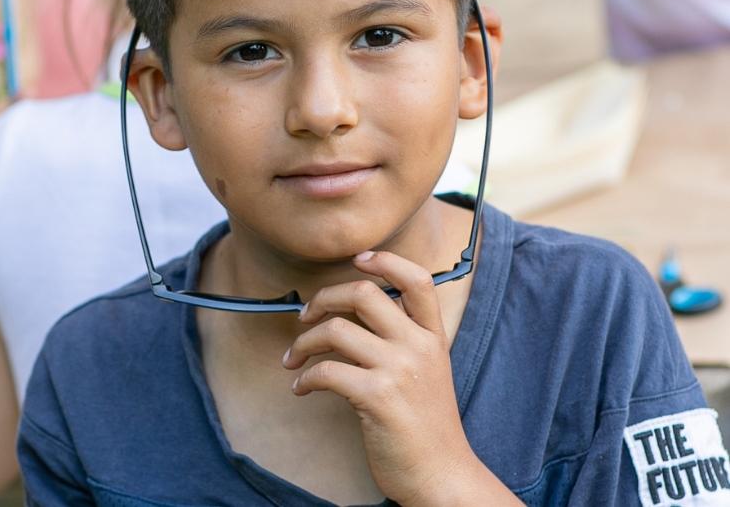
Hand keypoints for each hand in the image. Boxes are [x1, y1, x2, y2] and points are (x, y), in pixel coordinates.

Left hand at [282, 251, 516, 505]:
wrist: (442, 475)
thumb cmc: (426, 427)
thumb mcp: (429, 371)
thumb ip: (404, 340)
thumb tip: (354, 314)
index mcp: (432, 337)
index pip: (417, 280)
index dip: (385, 261)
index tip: (358, 260)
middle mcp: (418, 347)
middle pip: (363, 294)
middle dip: (323, 299)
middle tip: (304, 317)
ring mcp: (399, 370)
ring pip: (335, 330)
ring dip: (303, 342)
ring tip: (294, 359)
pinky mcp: (377, 397)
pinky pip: (325, 372)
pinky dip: (304, 377)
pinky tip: (301, 388)